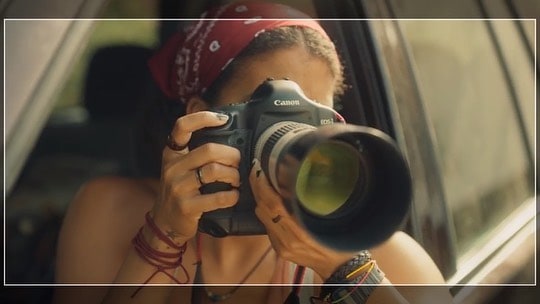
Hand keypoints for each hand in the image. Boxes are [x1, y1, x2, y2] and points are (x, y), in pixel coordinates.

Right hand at [151, 111, 240, 245]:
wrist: (165, 222)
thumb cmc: (180, 190)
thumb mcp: (180, 167)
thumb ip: (197, 152)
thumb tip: (227, 135)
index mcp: (172, 154)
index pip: (182, 127)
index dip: (202, 118)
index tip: (222, 119)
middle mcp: (172, 168)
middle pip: (208, 150)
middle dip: (231, 154)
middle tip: (238, 162)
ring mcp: (178, 187)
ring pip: (214, 171)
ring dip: (233, 175)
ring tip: (236, 180)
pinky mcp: (186, 207)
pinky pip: (217, 197)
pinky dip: (231, 196)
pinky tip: (234, 196)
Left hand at [250, 159, 353, 279]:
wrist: (338, 268)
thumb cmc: (339, 242)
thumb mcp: (331, 219)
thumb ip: (311, 202)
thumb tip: (296, 178)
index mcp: (301, 232)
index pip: (273, 204)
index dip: (263, 186)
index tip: (260, 170)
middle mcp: (288, 240)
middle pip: (263, 208)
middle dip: (257, 187)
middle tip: (257, 170)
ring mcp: (281, 245)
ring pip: (261, 216)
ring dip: (259, 198)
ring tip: (261, 181)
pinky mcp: (278, 248)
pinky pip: (266, 225)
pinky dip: (265, 210)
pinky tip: (269, 200)